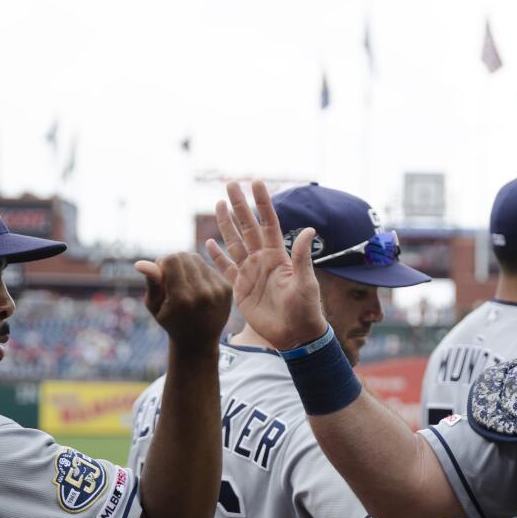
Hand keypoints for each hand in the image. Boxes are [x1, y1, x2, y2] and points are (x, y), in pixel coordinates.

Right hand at [133, 252, 231, 352]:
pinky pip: (208, 267)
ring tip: (183, 282)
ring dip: (187, 266)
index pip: (171, 260)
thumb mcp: (155, 306)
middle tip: (171, 278)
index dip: (162, 263)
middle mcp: (202, 293)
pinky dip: (199, 272)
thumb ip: (151, 283)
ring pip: (197, 259)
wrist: (199, 341)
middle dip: (174, 262)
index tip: (160, 276)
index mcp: (182, 299)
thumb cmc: (171, 322)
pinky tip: (196, 287)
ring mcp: (217, 291)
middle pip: (185, 256)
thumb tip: (140, 263)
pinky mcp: (227, 288)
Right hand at [206, 180, 326, 350]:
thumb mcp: (305, 282)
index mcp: (278, 256)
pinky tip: (208, 243)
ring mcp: (250, 273)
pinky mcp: (240, 289)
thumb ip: (302, 256)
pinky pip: (226, 269)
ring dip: (226, 224)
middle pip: (247, 227)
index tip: (255, 182)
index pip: (268, 223)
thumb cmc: (306, 310)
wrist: (295, 335)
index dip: (262, 203)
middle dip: (239, 206)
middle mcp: (262, 260)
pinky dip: (217, 257)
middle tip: (230, 183)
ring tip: (219, 204)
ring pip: (234, 243)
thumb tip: (308, 229)